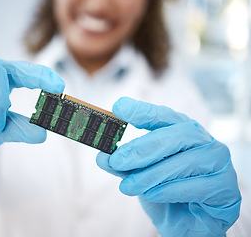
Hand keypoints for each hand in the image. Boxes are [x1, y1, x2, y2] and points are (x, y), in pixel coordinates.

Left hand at [96, 97, 240, 236]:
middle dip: (142, 148)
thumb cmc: (164, 193)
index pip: (165, 116)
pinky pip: (197, 186)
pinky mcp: (227, 189)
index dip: (143, 111)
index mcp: (184, 133)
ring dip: (151, 174)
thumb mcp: (139, 176)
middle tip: (116, 160)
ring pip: (185, 161)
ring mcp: (220, 164)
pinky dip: (169, 190)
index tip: (119, 107)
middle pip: (177, 135)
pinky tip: (152, 195)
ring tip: (127, 186)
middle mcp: (205, 142)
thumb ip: (124, 165)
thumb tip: (103, 156)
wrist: (187, 224)